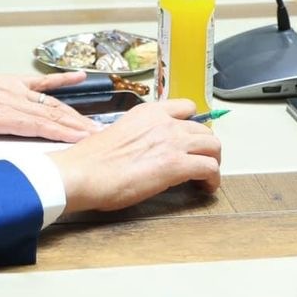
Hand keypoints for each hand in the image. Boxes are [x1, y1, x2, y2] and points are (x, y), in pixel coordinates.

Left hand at [0, 44, 93, 155]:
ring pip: (50, 102)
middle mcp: (10, 100)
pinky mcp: (13, 82)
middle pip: (50, 115)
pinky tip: (80, 77)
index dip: (61, 133)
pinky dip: (61, 79)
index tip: (82, 139)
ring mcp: (14, 89)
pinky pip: (41, 82)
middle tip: (100, 136)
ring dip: (73, 113)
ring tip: (94, 123)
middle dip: (76, 126)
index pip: (36, 125)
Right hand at [49, 99, 221, 213]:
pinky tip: (206, 188)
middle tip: (200, 161)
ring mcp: (173, 142)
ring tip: (205, 176)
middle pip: (204, 129)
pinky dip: (213, 179)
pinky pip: (210, 168)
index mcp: (149, 112)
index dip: (192, 125)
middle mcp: (165, 122)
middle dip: (205, 147)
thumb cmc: (92, 160)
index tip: (191, 139)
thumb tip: (148, 150)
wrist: (83, 172)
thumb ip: (141, 135)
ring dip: (213, 161)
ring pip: (213, 146)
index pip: (186, 107)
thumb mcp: (121, 133)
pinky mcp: (176, 165)